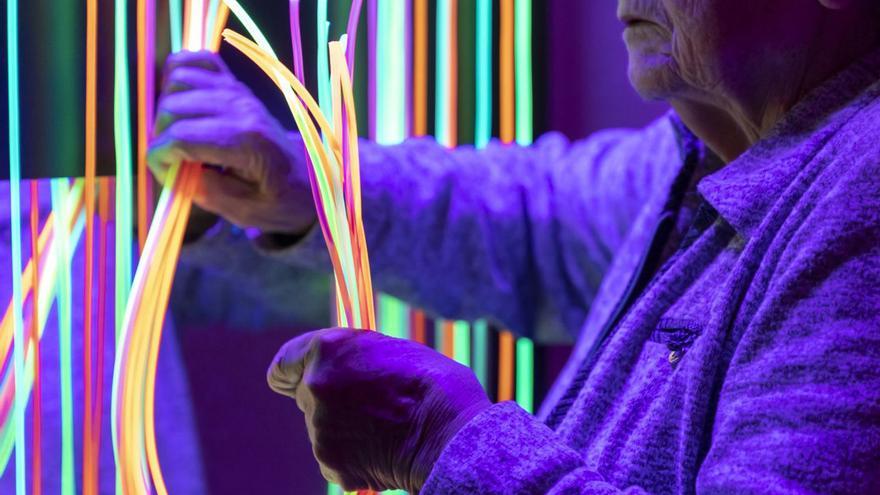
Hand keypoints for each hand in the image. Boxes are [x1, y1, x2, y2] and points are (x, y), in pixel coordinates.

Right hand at [148, 50, 315, 234]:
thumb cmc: (277, 199)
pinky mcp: (235, 83)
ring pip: (178, 80)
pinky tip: (180, 100)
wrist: (302, 177)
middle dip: (161, 137)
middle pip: (173, 108)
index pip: (182, 137)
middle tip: (174, 160)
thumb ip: (206, 192)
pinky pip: (198, 60)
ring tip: (178, 135)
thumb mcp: (245, 212)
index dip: (160, 158)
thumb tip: (172, 169)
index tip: (166, 176)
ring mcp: (238, 91)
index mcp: (248, 143)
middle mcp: (241, 108)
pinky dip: (180, 74)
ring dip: (167, 108)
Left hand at [267, 328, 490, 491]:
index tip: (295, 382)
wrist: (451, 433)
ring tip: (387, 427)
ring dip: (346, 430)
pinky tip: (385, 449)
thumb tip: (341, 366)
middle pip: (306, 397)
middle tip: (371, 405)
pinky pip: (336, 459)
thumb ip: (353, 358)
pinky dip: (355, 458)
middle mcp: (315, 386)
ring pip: (324, 430)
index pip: (283, 365)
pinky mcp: (330, 464)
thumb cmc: (432, 385)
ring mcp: (320, 429)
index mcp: (327, 350)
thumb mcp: (388, 351)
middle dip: (331, 401)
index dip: (291, 374)